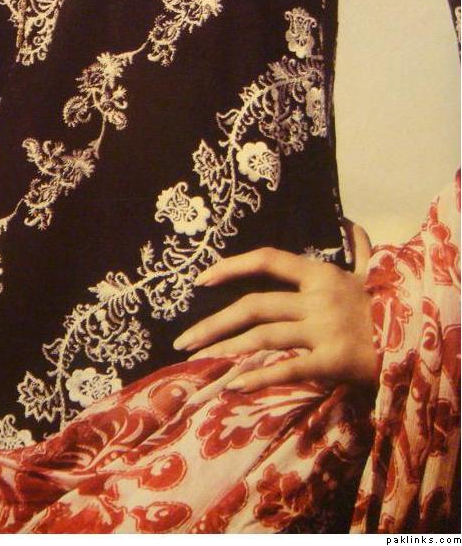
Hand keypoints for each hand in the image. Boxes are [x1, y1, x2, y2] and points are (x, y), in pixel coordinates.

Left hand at [173, 226, 378, 392]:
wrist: (427, 337)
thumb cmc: (394, 306)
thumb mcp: (375, 274)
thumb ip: (360, 249)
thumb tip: (352, 224)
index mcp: (321, 275)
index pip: (268, 260)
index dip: (231, 267)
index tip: (201, 279)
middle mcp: (317, 299)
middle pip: (254, 306)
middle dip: (213, 323)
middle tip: (183, 340)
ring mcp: (324, 329)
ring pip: (263, 336)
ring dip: (226, 349)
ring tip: (197, 363)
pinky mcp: (334, 360)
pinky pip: (289, 368)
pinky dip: (259, 377)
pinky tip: (234, 386)